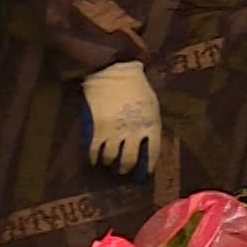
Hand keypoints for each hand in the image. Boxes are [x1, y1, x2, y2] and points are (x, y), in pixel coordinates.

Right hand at [82, 61, 160, 175]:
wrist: (114, 73)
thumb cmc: (137, 87)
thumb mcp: (152, 106)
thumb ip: (150, 123)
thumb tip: (147, 140)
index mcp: (151, 125)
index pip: (152, 153)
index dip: (148, 166)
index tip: (144, 174)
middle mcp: (134, 132)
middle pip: (129, 160)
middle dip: (126, 168)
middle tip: (122, 171)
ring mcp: (114, 132)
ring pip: (110, 158)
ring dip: (109, 164)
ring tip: (108, 164)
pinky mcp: (97, 129)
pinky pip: (94, 151)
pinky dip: (94, 158)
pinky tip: (94, 159)